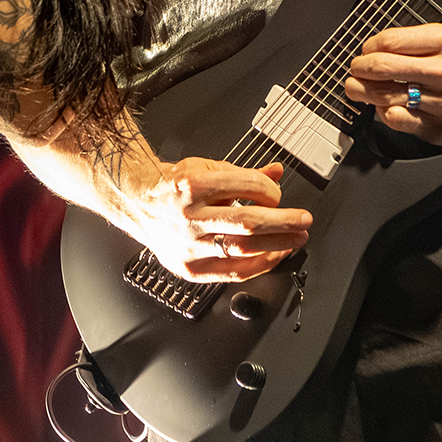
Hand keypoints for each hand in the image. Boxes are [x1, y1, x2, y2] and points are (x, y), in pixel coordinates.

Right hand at [125, 156, 309, 282]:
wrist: (138, 203)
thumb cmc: (173, 187)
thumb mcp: (206, 169)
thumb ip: (244, 174)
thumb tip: (277, 172)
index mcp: (192, 184)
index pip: (245, 187)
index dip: (270, 191)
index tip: (278, 194)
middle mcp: (188, 216)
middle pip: (247, 222)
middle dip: (283, 223)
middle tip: (303, 221)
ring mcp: (187, 245)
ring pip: (241, 250)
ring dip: (276, 246)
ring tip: (295, 240)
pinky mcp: (188, 267)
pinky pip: (231, 273)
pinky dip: (258, 265)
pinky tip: (273, 256)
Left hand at [342, 0, 441, 146]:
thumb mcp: (435, 27)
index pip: (389, 40)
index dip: (368, 46)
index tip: (366, 50)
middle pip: (383, 68)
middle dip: (359, 68)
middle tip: (356, 69)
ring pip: (386, 96)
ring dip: (363, 92)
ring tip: (357, 87)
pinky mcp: (440, 127)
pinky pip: (398, 120)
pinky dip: (383, 112)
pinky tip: (383, 105)